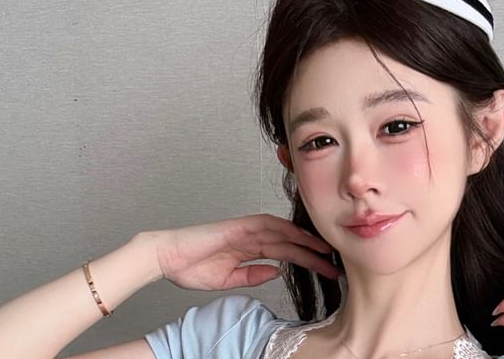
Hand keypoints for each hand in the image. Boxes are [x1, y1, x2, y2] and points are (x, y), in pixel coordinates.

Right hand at [152, 213, 339, 290]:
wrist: (167, 257)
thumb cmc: (191, 267)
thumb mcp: (229, 280)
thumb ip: (253, 275)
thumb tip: (277, 272)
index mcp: (251, 249)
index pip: (287, 254)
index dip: (308, 261)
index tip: (327, 270)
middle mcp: (252, 237)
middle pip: (291, 243)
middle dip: (314, 253)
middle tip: (336, 263)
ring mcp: (246, 229)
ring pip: (284, 232)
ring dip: (306, 240)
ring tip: (327, 251)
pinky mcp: (238, 225)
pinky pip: (267, 224)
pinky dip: (285, 229)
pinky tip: (300, 236)